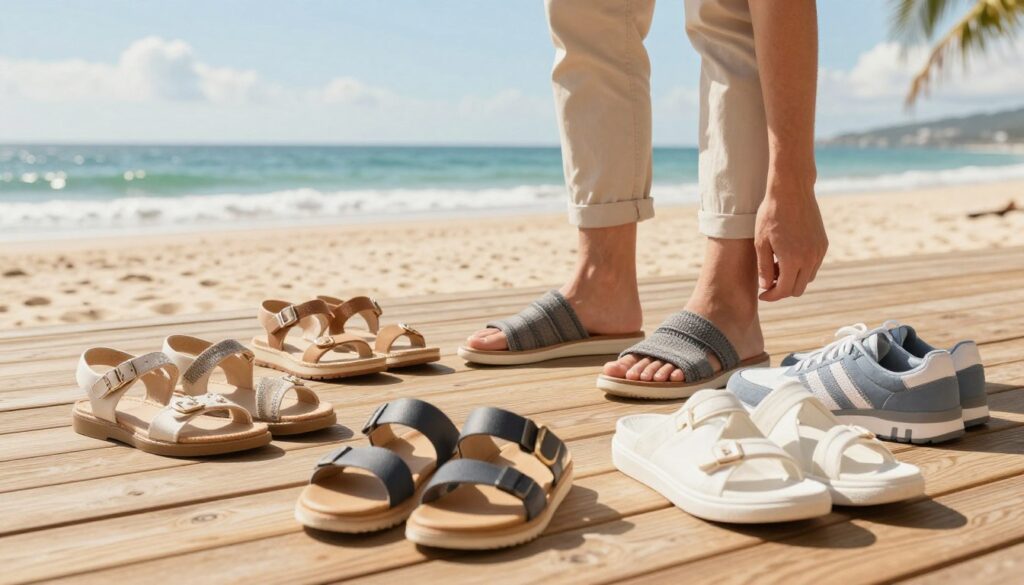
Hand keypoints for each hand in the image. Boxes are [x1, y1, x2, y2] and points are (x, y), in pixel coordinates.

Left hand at [754, 175, 827, 300]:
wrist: (792, 190)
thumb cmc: (771, 214)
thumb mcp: (761, 242)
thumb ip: (764, 267)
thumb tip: (766, 286)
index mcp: (792, 259)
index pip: (784, 290)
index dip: (771, 296)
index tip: (762, 295)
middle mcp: (810, 258)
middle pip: (797, 289)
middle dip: (782, 289)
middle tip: (768, 279)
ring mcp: (819, 251)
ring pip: (807, 278)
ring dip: (792, 278)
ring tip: (777, 264)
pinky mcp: (823, 244)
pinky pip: (814, 265)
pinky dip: (801, 267)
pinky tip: (788, 255)